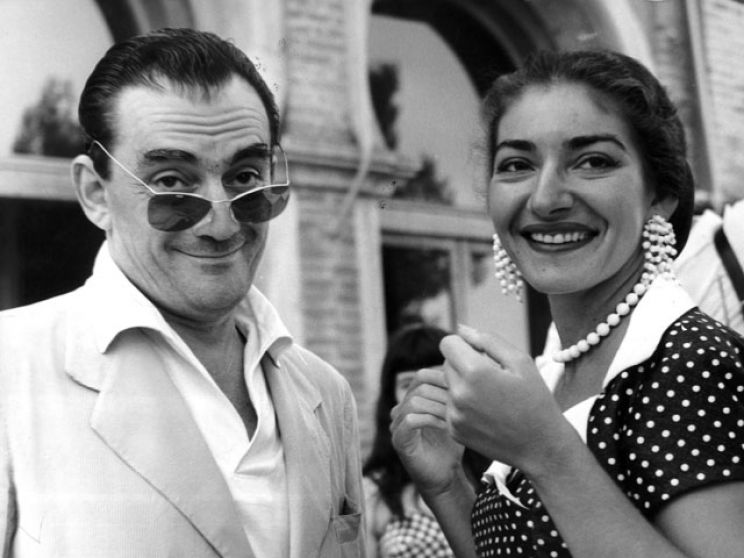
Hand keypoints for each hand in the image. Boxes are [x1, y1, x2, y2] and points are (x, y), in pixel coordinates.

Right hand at [391, 367, 464, 496]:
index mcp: (412, 399)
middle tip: (463, 403)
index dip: (441, 377)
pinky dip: (431, 420)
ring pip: (414, 401)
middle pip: (419, 386)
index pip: (422, 376)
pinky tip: (448, 426)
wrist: (445, 477)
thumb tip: (466, 371)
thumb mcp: (455, 415)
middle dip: (443, 393)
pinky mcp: (399, 440)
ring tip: (456, 416)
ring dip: (439, 407)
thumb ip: (453, 395)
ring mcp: (397, 425)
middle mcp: (401, 409)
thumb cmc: (452, 445)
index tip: (463, 386)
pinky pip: (410, 420)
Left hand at [442, 325, 569, 474]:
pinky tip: (485, 412)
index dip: (464, 344)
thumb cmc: (535, 399)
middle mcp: (459, 394)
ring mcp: (454, 414)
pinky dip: (462, 405)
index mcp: (475, 372)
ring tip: (489, 396)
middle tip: (490, 377)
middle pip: (446, 363)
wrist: (541, 446)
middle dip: (463, 364)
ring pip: (447, 385)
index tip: (481, 354)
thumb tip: (461, 329)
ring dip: (462, 385)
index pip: (448, 343)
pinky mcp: (454, 430)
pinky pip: (449, 406)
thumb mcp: (520, 362)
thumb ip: (488, 340)